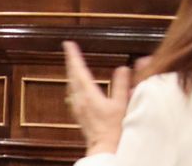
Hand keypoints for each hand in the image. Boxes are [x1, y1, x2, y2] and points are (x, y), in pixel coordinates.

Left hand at [63, 40, 130, 155]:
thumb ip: (122, 84)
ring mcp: (77, 107)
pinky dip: (73, 83)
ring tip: (73, 63)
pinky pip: (72, 93)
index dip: (73, 56)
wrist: (104, 147)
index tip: (69, 44)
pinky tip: (76, 85)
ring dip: (71, 72)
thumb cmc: (113, 128)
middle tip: (69, 50)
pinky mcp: (78, 112)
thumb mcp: (122, 104)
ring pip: (70, 84)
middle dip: (70, 62)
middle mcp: (79, 99)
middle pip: (71, 76)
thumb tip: (122, 68)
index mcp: (89, 94)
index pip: (79, 70)